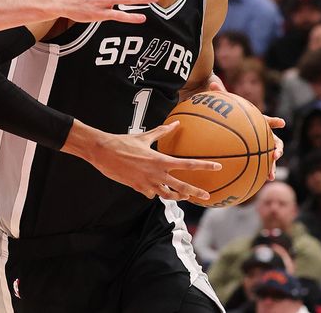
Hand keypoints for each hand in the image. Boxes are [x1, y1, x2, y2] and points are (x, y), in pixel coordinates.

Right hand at [72, 121, 221, 200]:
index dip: (204, 166)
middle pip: (182, 187)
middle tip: (208, 196)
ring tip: (185, 196)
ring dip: (177, 196)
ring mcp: (147, 184)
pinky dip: (156, 192)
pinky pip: (151, 194)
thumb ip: (162, 132)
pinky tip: (156, 190)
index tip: (217, 167)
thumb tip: (176, 124)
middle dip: (196, 192)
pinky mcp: (137, 188)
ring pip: (167, 195)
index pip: (188, 164)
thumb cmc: (123, 142)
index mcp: (160, 160)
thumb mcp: (144, 136)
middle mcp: (156, 174)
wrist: (103, 152)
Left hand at [207, 81, 283, 180]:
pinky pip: (258, 166)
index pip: (267, 120)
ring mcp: (260, 145)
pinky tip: (255, 184)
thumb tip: (210, 83)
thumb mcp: (223, 103)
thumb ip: (219, 93)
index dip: (274, 121)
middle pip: (275, 142)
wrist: (227, 122)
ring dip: (271, 166)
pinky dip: (258, 174)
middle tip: (276, 154)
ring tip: (270, 176)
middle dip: (277, 149)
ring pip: (269, 157)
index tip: (281, 122)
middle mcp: (262, 134)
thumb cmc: (227, 112)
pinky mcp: (254, 155)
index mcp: (257, 121)